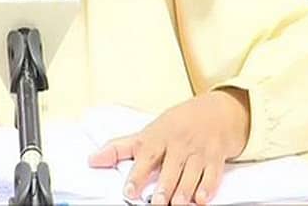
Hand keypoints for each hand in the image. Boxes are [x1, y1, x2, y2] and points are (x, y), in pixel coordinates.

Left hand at [88, 89, 249, 204]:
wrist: (215, 111)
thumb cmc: (176, 124)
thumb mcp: (147, 132)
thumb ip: (120, 148)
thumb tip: (92, 160)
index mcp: (158, 138)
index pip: (145, 156)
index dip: (137, 175)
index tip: (129, 190)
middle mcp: (178, 144)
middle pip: (171, 167)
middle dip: (164, 185)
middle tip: (157, 203)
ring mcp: (198, 151)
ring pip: (192, 173)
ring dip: (184, 190)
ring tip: (177, 204)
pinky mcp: (215, 158)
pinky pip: (213, 173)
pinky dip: (208, 186)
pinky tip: (202, 198)